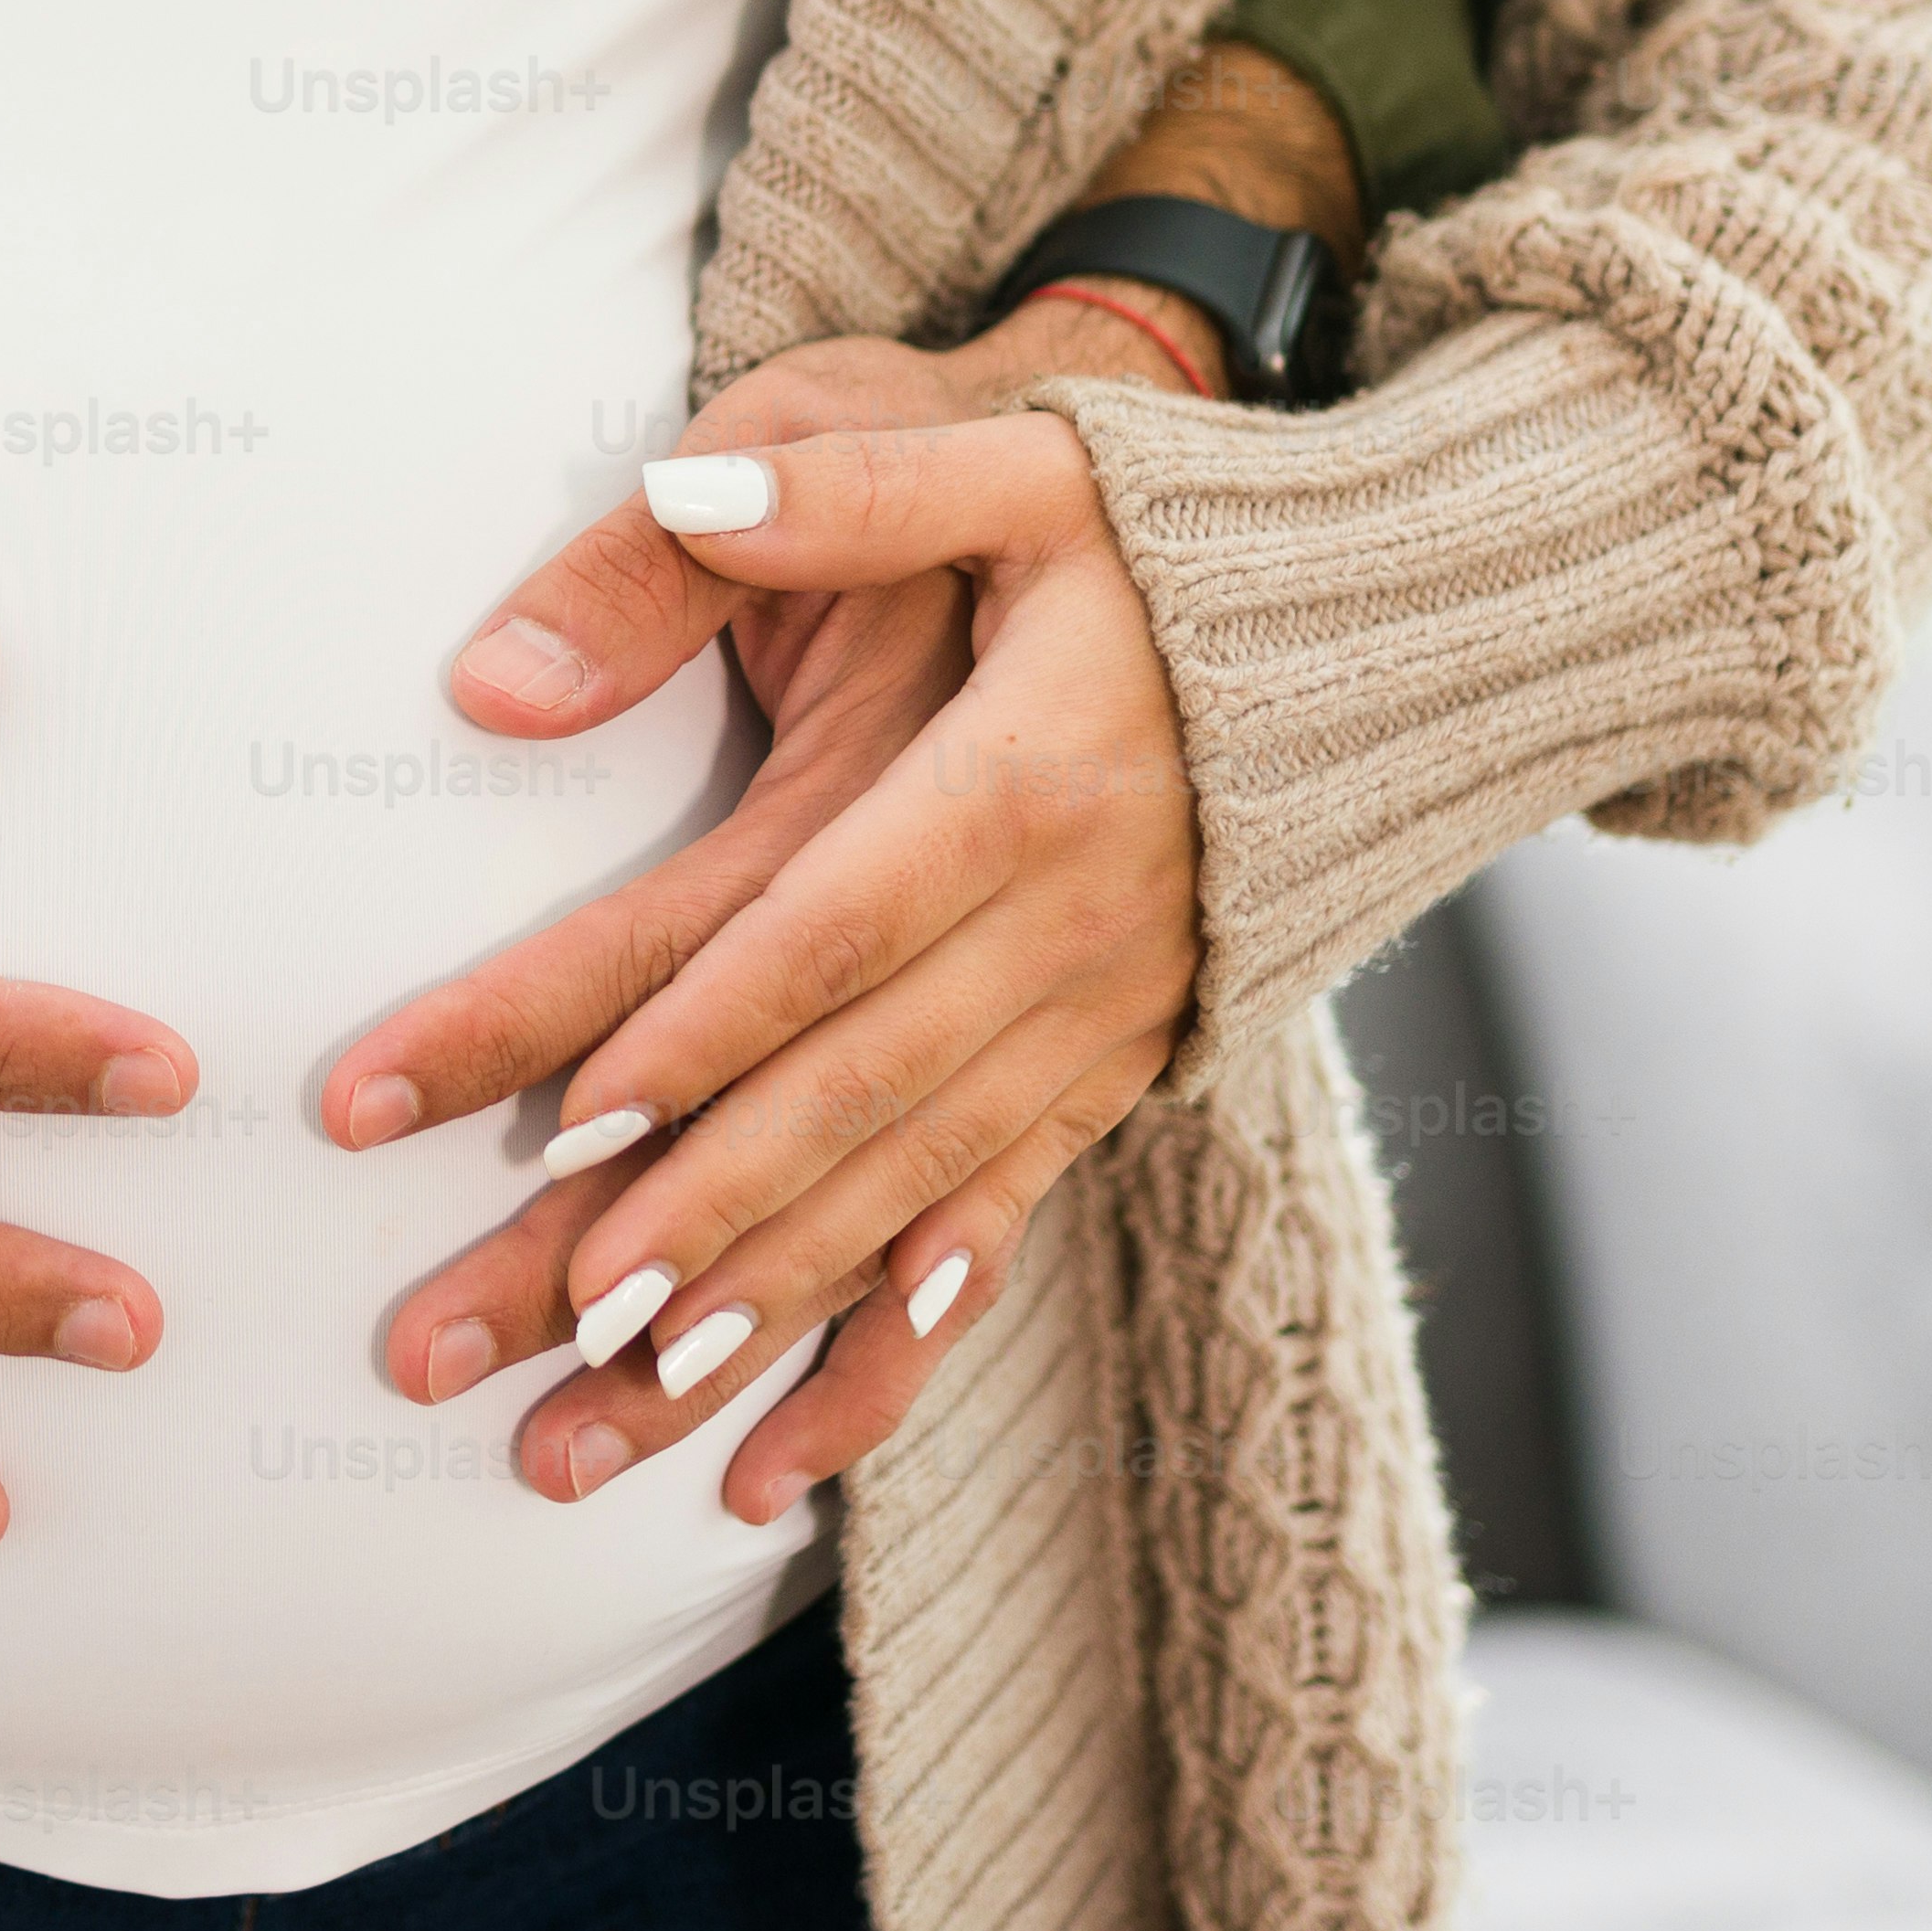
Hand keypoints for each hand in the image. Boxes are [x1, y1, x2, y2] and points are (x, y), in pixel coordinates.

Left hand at [347, 330, 1205, 1526]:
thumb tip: (675, 488)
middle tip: (532, 1329)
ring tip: (604, 1421)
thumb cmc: (1171, 533)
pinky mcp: (1114, 1075)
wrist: (1399, 631)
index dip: (698, 1031)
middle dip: (684, 1225)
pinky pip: (991, 1237)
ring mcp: (1102, 1022)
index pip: (826, 931)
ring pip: (907, 1200)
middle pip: (847, 1100)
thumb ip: (844, 484)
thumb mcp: (1022, 465)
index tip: (557, 1125)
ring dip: (756, 1321)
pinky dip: (885, 1362)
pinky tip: (774, 1466)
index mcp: (1021, 783)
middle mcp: (1071, 931)